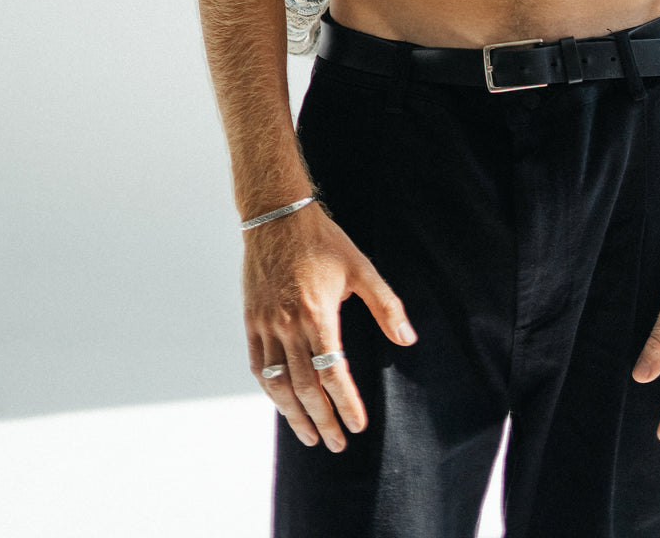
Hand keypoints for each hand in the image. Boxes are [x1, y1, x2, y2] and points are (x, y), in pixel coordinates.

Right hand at [245, 200, 416, 450]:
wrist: (277, 216)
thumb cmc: (323, 241)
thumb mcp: (361, 268)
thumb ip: (386, 305)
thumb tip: (408, 339)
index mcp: (317, 313)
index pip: (332, 373)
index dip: (346, 404)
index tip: (357, 426)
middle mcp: (288, 324)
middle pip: (305, 387)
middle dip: (323, 420)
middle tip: (338, 443)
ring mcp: (266, 324)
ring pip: (278, 383)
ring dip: (294, 415)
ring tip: (310, 436)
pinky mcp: (251, 320)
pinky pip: (259, 366)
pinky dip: (272, 390)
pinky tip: (283, 403)